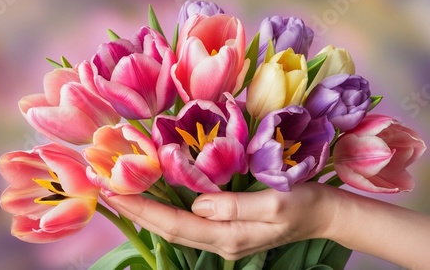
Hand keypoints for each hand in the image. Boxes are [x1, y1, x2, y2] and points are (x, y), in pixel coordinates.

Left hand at [105, 182, 336, 259]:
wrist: (325, 214)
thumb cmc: (305, 203)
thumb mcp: (275, 202)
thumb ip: (234, 206)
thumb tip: (197, 204)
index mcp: (228, 236)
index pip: (174, 223)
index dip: (142, 208)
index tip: (113, 192)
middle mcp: (220, 240)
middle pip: (167, 228)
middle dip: (135, 210)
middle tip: (105, 189)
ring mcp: (223, 236)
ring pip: (174, 226)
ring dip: (146, 210)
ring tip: (120, 193)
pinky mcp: (228, 226)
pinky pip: (187, 221)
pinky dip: (165, 209)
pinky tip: (154, 198)